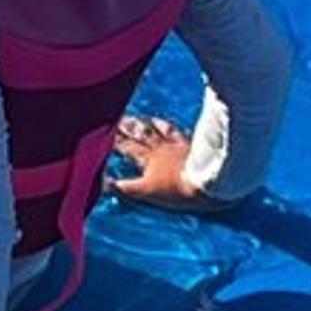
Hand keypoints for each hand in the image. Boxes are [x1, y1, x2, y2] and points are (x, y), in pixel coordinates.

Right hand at [107, 116, 229, 212]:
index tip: (104, 133)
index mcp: (146, 158)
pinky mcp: (190, 146)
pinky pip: (178, 133)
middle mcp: (159, 148)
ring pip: (158, 130)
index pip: (126, 146)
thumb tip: (103, 183)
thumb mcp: (146, 192)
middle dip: (128, 127)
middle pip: (140, 134)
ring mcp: (175, 145)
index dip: (115, 140)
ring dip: (149, 124)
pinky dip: (171, 128)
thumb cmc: (176, 190)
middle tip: (119, 117)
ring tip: (143, 118)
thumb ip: (125, 188)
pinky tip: (171, 125)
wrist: (207, 184)